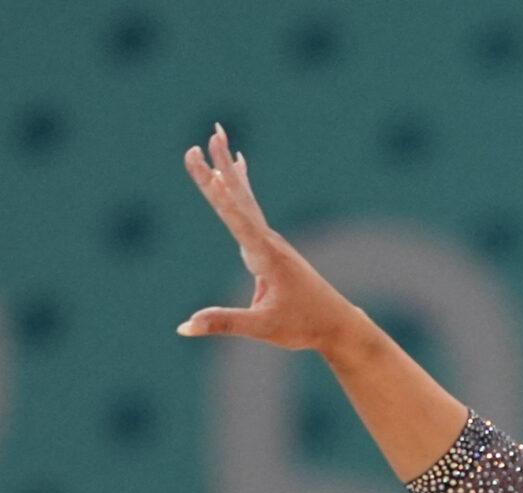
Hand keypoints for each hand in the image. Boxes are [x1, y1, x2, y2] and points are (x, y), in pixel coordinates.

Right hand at [176, 123, 354, 351]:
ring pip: (244, 197)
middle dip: (220, 168)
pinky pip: (250, 207)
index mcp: (265, 256)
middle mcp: (269, 241)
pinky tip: (238, 166)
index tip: (207, 169)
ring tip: (217, 135)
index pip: (237, 220)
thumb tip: (183, 327)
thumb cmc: (303, 326)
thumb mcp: (262, 327)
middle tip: (206, 138)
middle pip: (239, 198)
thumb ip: (223, 324)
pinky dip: (240, 185)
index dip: (220, 196)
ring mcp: (271, 241)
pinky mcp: (271, 246)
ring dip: (228, 167)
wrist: (338, 324)